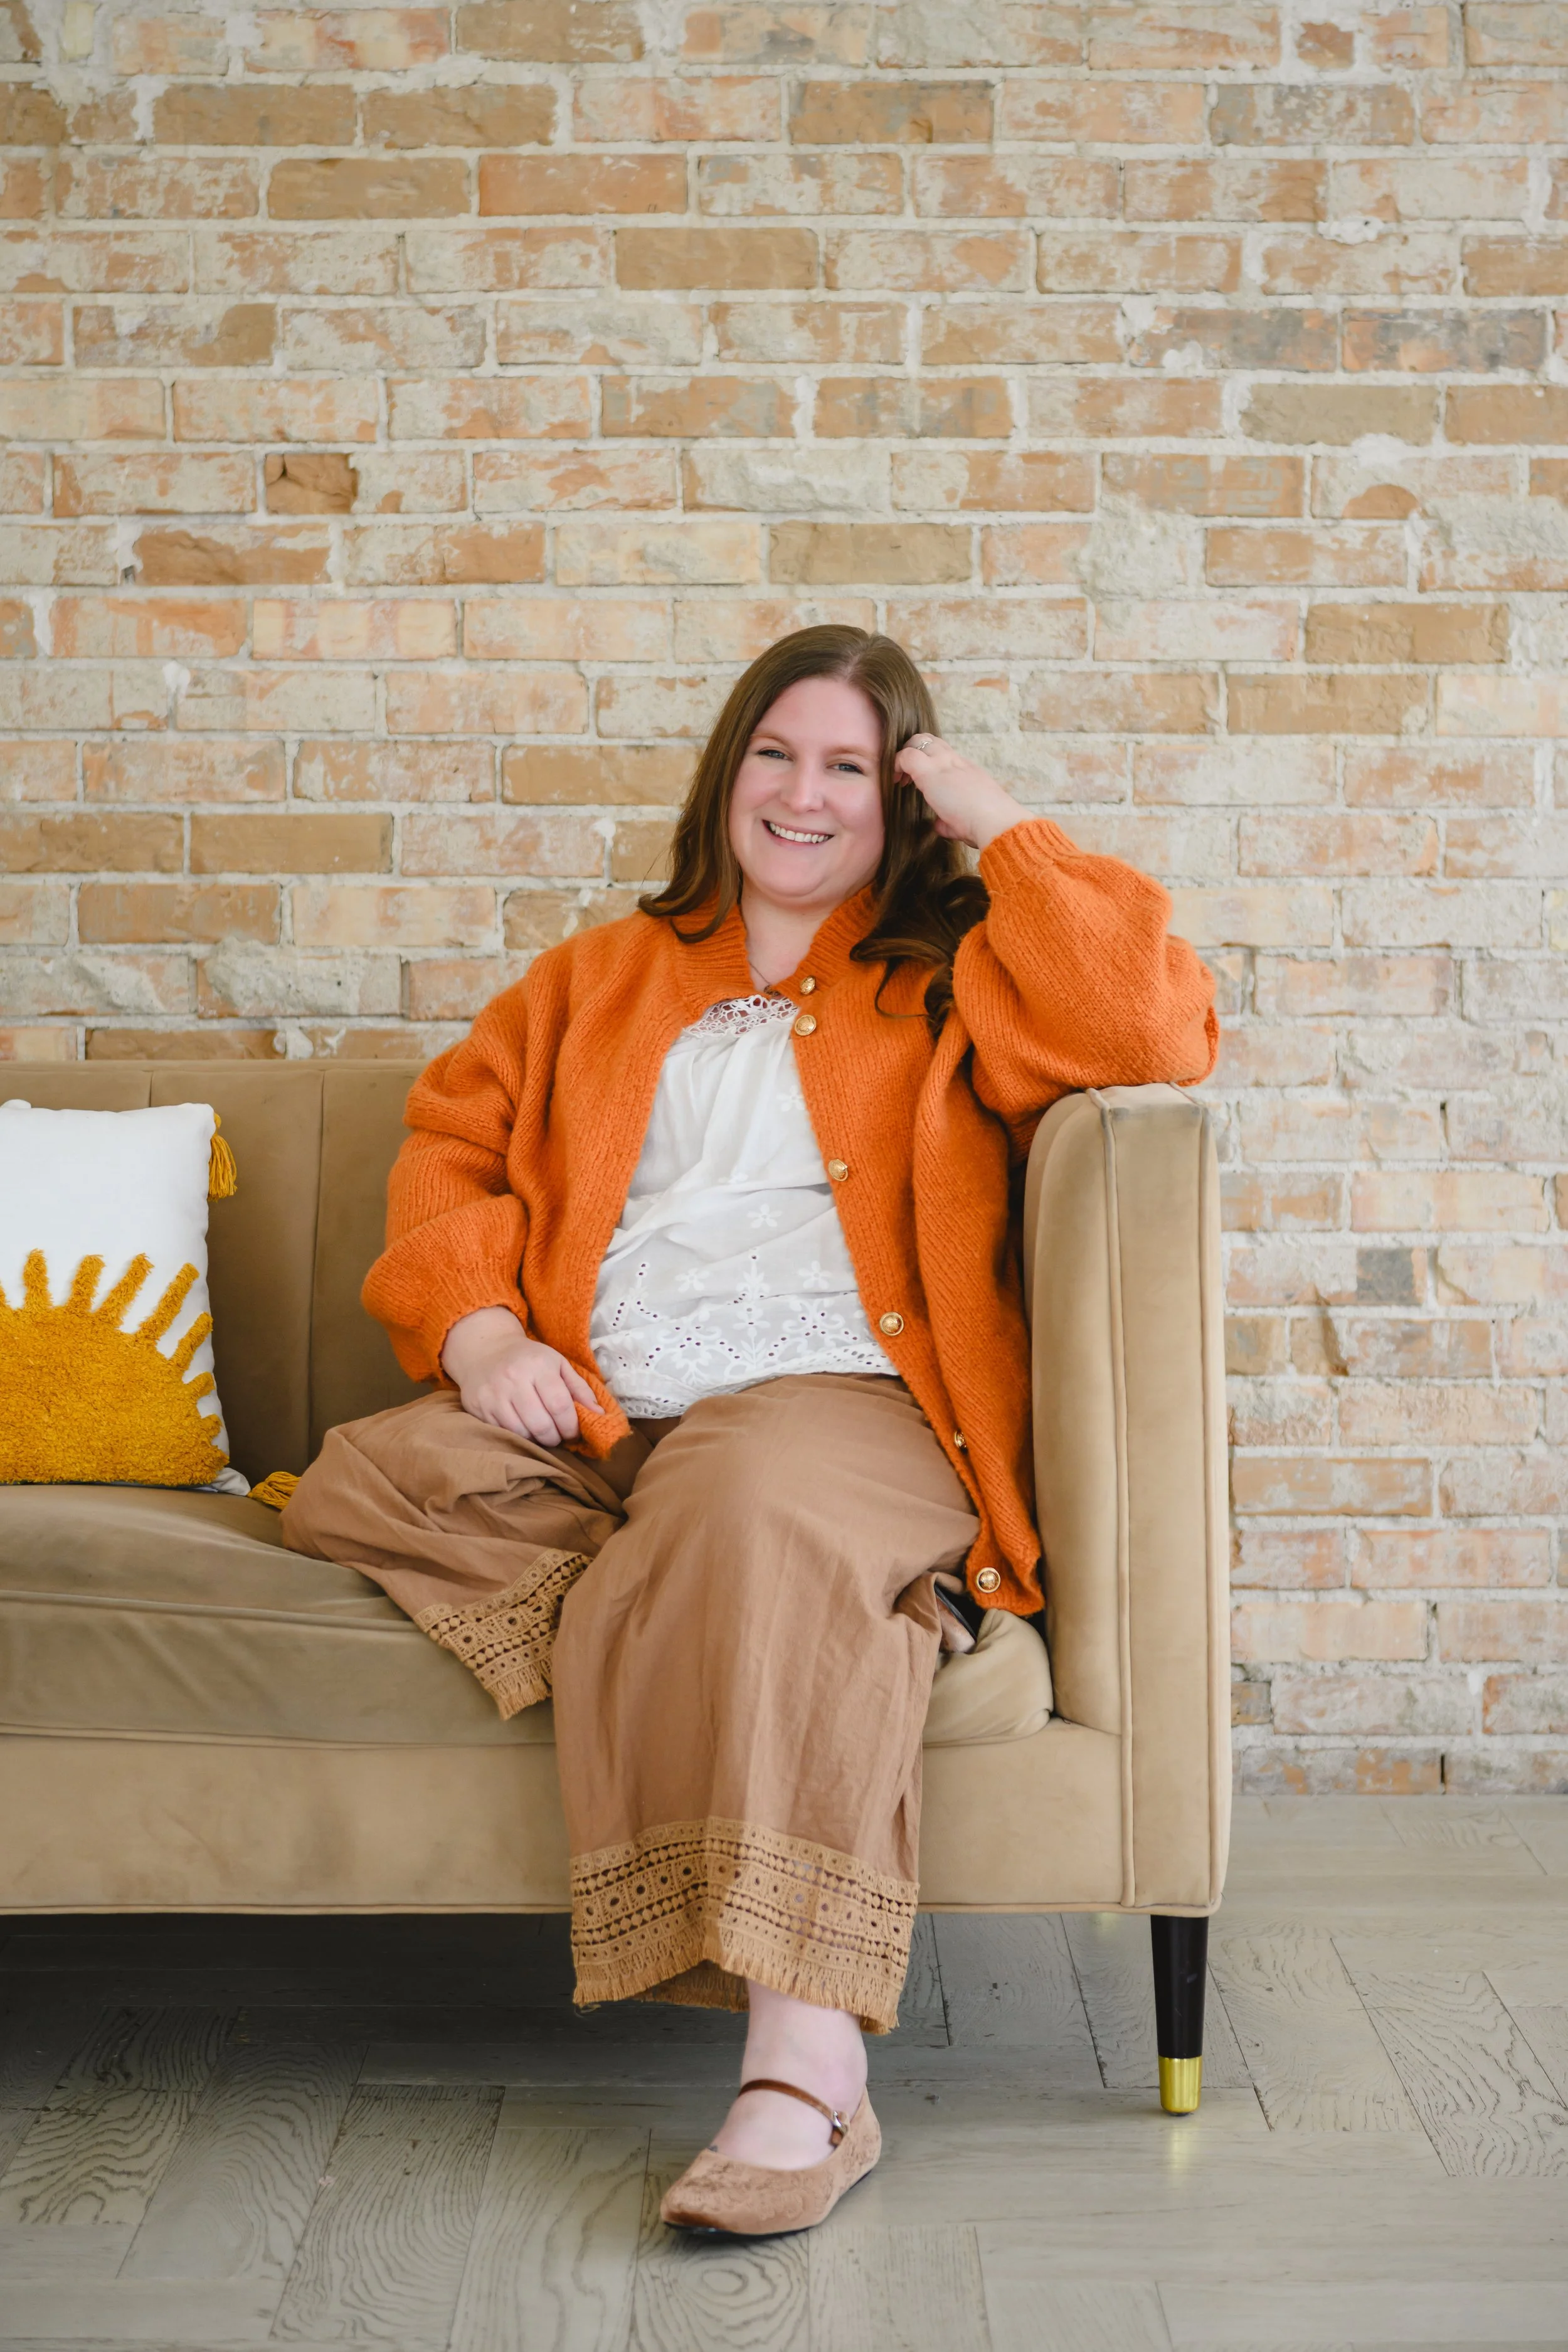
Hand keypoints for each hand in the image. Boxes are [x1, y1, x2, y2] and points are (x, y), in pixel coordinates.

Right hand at [440, 1306, 598, 1445]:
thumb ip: (580, 1389)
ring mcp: (493, 1394)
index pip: (559, 1405)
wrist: (485, 1350)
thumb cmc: (529, 1359)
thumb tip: (600, 1414)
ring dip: (536, 1440)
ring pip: (521, 1432)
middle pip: (541, 1424)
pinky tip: (523, 1428)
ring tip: (541, 1433)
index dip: (570, 1426)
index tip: (574, 1433)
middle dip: (554, 1437)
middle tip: (558, 1436)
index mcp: (538, 1365)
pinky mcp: (478, 1406)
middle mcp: (514, 1378)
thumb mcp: (557, 1364)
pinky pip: (502, 1432)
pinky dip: (517, 1436)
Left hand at [892, 733, 1028, 851]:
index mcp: (968, 772)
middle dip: (915, 750)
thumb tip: (939, 826)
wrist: (995, 821)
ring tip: (900, 777)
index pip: (945, 754)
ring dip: (906, 755)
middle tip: (907, 774)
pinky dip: (896, 764)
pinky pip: (907, 756)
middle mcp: (956, 762)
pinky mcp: (929, 771)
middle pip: (931, 740)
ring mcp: (943, 764)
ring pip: (919, 740)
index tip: (920, 783)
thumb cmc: (986, 826)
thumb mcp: (966, 821)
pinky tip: (895, 780)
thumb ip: (949, 822)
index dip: (929, 762)